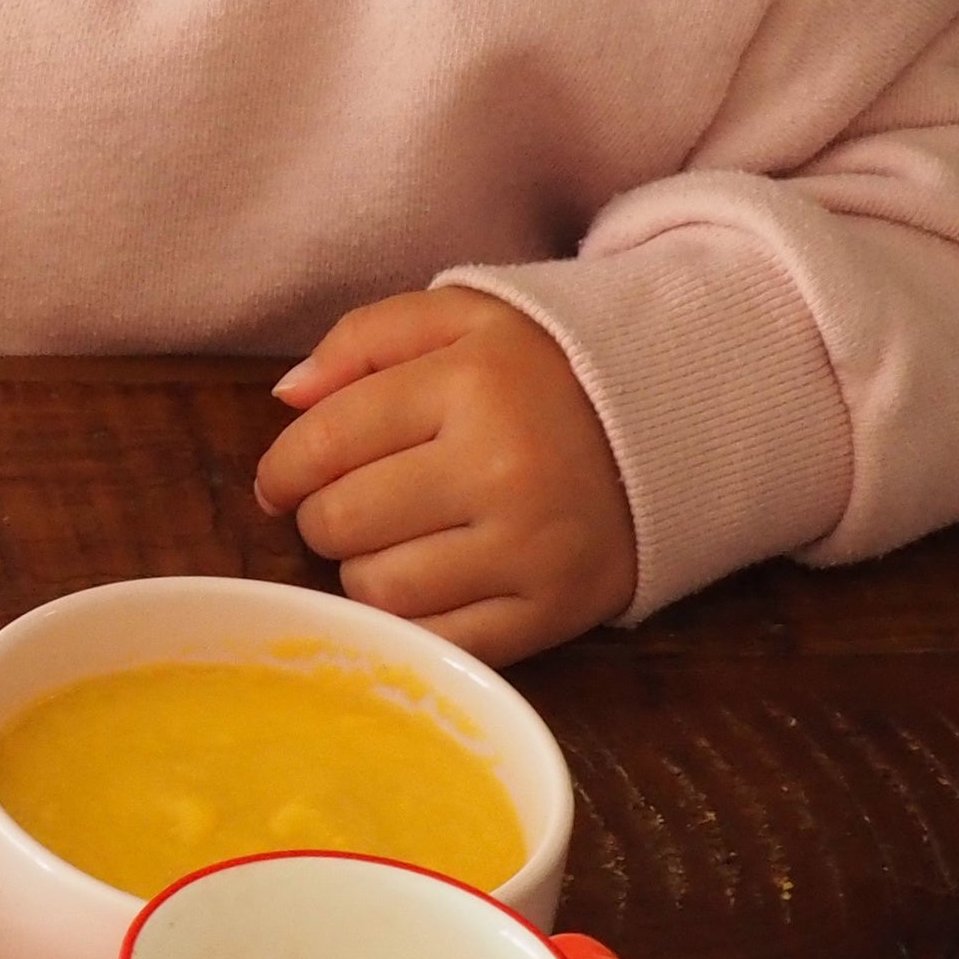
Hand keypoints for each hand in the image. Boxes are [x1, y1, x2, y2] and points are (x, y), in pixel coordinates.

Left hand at [253, 287, 637, 664]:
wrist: (677, 420)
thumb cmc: (547, 369)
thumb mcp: (464, 316)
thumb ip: (365, 337)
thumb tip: (286, 397)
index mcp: (471, 383)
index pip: (326, 441)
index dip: (283, 469)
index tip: (280, 481)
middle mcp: (501, 468)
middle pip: (340, 522)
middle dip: (322, 517)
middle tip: (346, 506)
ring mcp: (530, 548)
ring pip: (379, 591)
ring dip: (363, 571)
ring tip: (394, 541)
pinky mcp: (554, 611)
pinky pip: (439, 641)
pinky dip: (414, 622)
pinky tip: (429, 583)